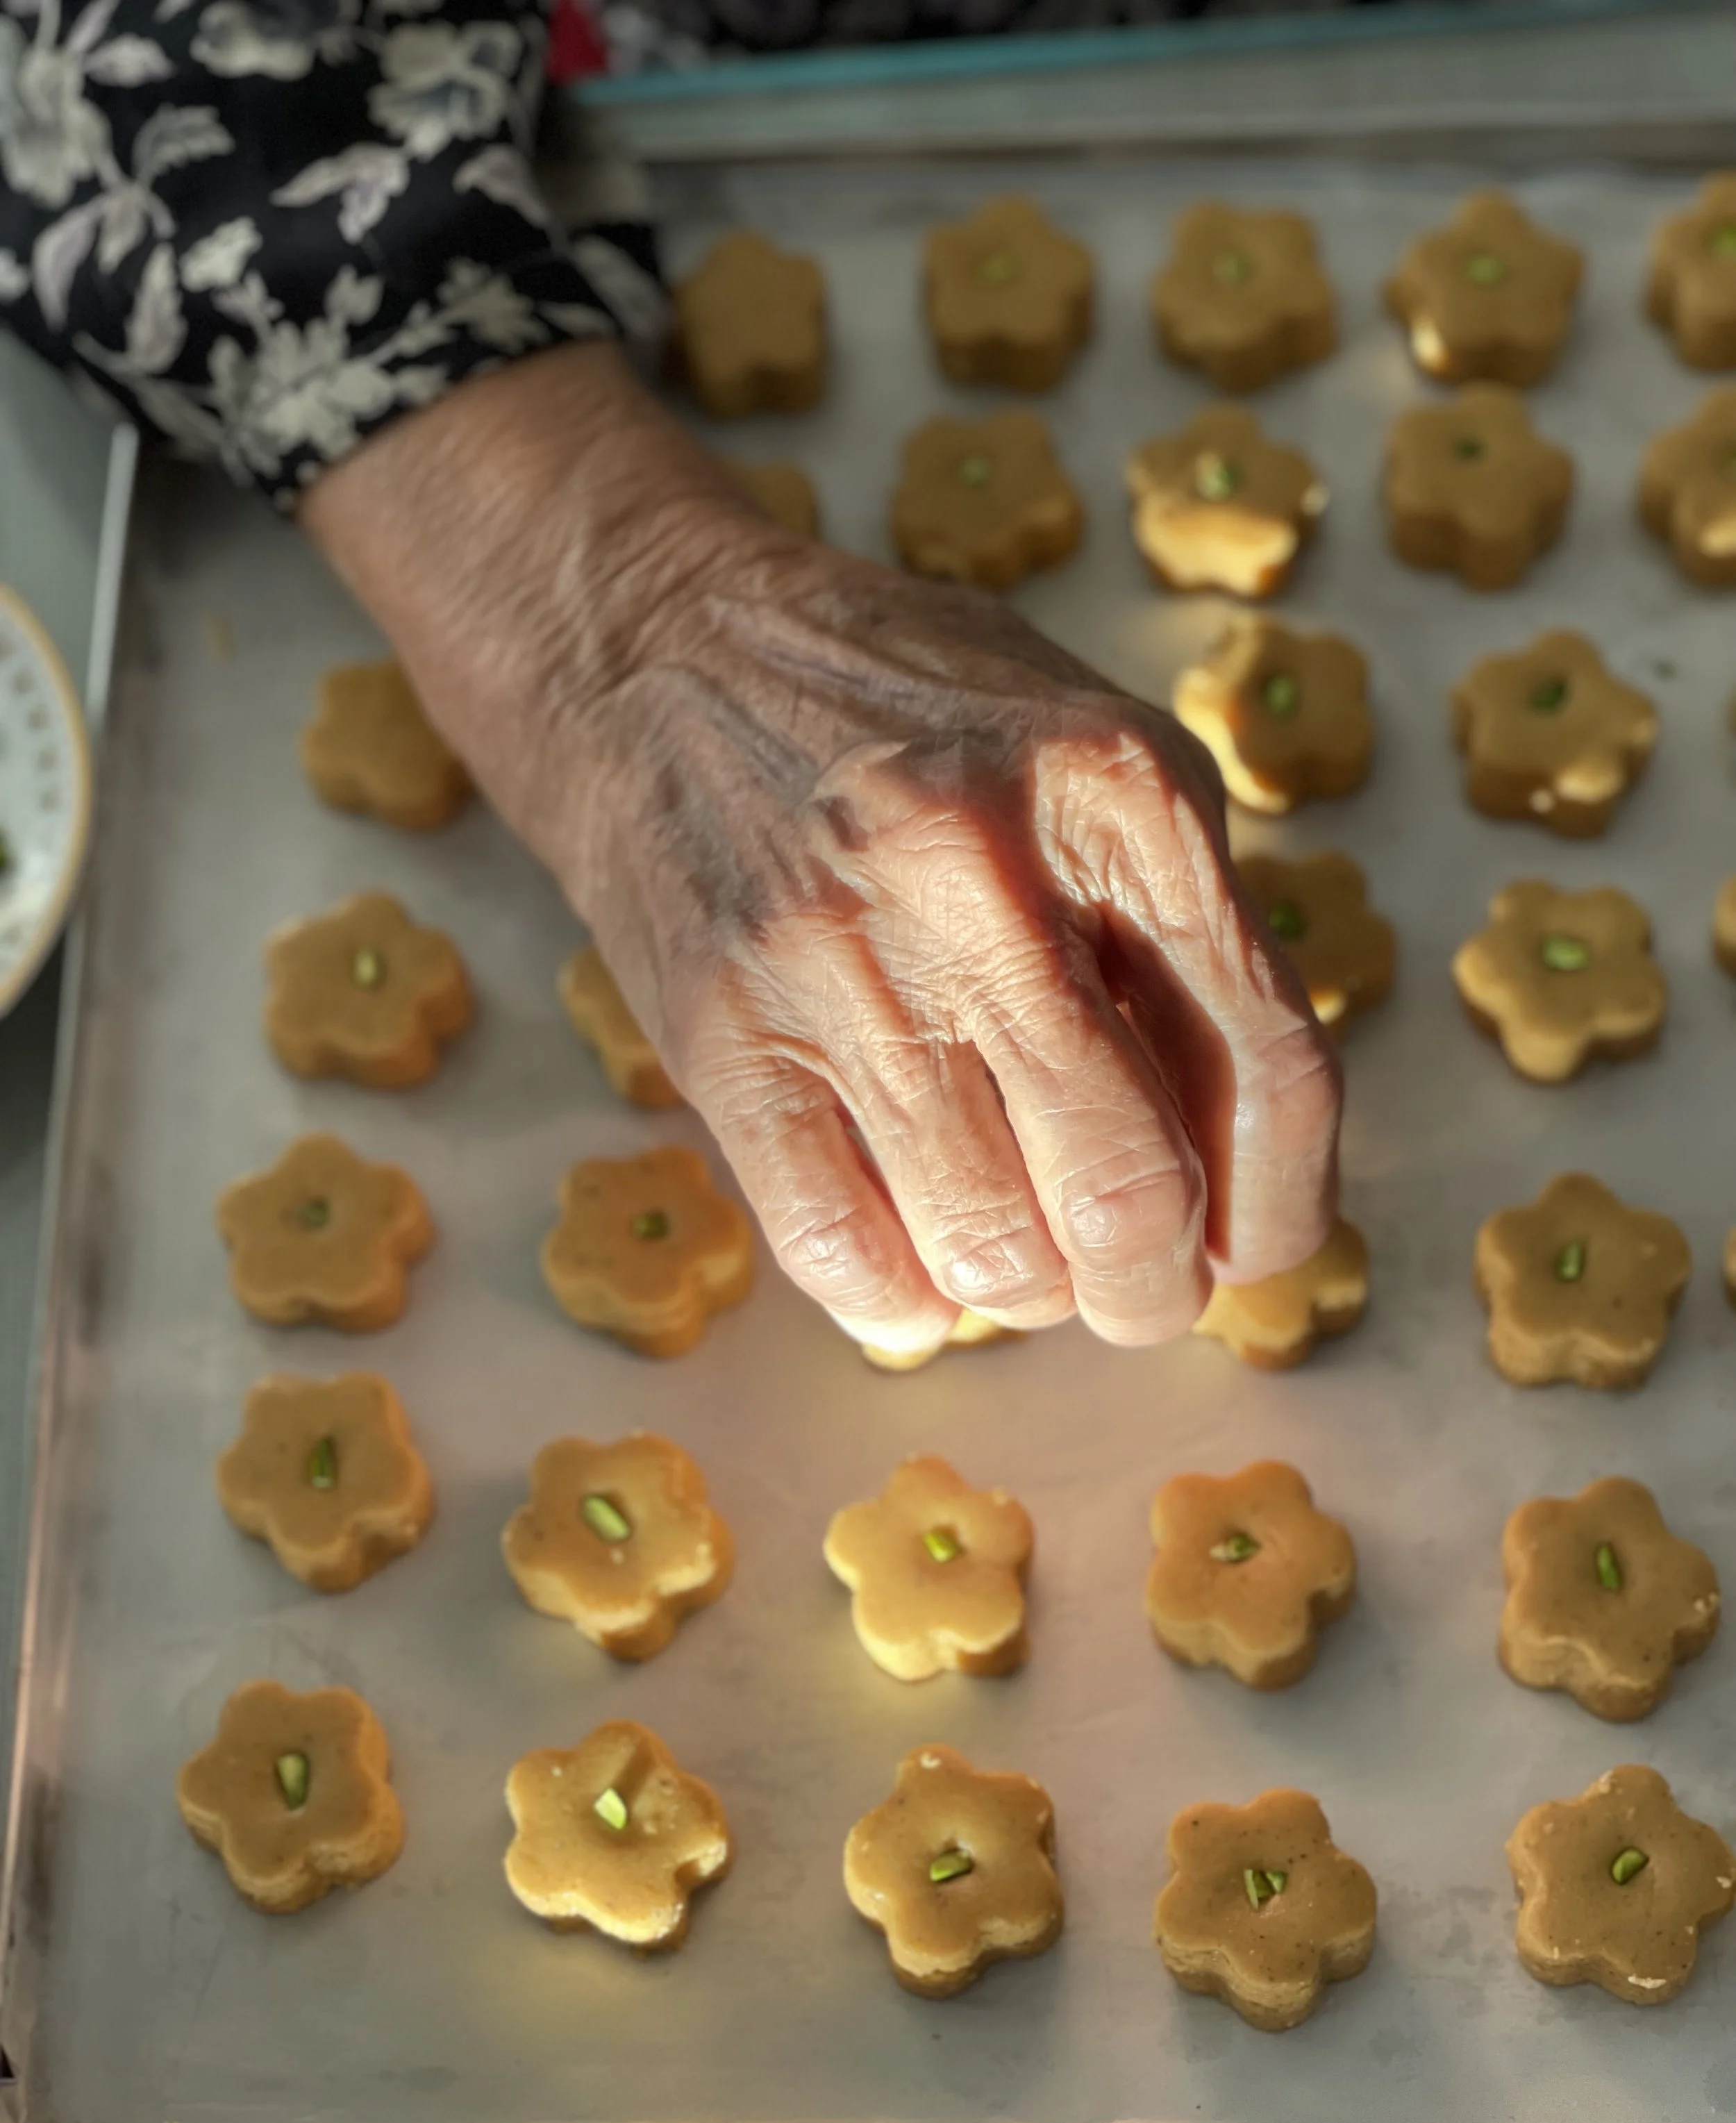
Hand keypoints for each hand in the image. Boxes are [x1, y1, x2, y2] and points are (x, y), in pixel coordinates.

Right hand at [303, 345, 1339, 1359]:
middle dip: (1151, 1289)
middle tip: (1133, 1291)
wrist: (660, 653)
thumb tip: (1241, 1163)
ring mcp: (842, 962)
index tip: (1249, 1251)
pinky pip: (841, 1252)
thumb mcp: (1093, 753)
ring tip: (1013, 1250)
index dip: (1280, 1208)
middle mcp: (990, 879)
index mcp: (1121, 794)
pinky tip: (913, 1271)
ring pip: (993, 1249)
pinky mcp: (723, 1033)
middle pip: (1132, 1191)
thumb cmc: (904, 711)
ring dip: (1026, 1293)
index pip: (1272, 1065)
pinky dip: (902, 1304)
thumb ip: (1183, 925)